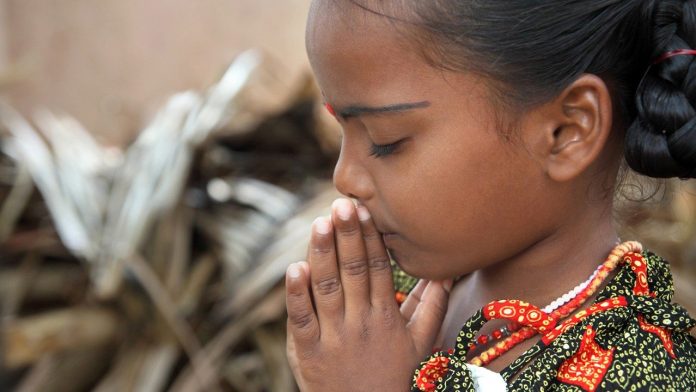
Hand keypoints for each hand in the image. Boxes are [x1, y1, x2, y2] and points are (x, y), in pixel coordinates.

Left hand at [285, 198, 452, 391]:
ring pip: (327, 288)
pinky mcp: (307, 351)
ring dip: (323, 254)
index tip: (366, 210)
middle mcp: (360, 322)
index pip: (379, 268)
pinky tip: (294, 267)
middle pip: (354, 271)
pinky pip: (301, 318)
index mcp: (386, 316)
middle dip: (348, 235)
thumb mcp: (421, 343)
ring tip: (320, 222)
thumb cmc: (395, 378)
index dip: (371, 238)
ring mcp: (333, 336)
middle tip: (343, 204)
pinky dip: (296, 294)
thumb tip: (448, 271)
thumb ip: (432, 305)